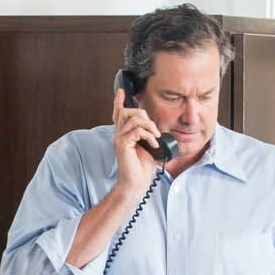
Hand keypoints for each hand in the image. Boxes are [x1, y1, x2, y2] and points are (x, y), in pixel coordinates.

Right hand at [109, 86, 164, 200]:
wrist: (137, 183)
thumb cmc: (142, 168)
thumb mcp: (149, 147)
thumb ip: (148, 136)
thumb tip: (156, 129)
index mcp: (124, 134)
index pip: (118, 114)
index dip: (118, 102)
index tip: (121, 91)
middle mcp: (119, 135)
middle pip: (127, 112)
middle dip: (144, 116)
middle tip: (154, 130)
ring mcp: (119, 139)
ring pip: (133, 119)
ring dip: (149, 126)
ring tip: (156, 138)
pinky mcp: (122, 145)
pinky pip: (137, 131)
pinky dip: (148, 136)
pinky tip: (154, 144)